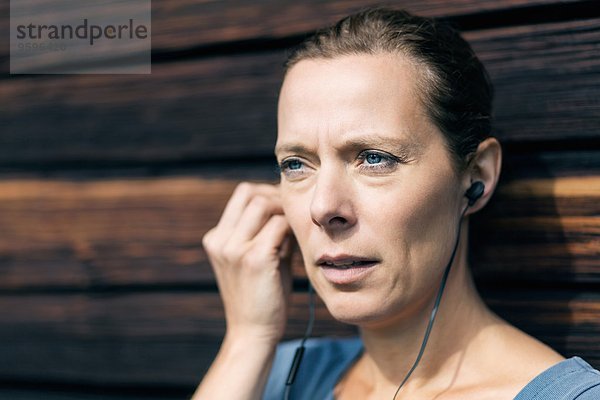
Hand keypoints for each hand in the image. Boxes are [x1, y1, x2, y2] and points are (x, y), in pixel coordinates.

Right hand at [202, 181, 294, 345]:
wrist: (253, 332)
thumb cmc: (261, 294)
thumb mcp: (256, 257)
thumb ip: (266, 231)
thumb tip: (289, 205)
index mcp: (216, 238)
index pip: (242, 194)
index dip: (267, 194)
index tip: (285, 209)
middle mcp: (220, 240)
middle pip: (251, 193)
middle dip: (277, 198)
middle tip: (294, 215)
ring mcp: (234, 249)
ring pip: (264, 204)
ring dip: (284, 212)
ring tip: (294, 230)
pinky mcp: (254, 259)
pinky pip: (279, 225)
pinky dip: (291, 229)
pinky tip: (297, 244)